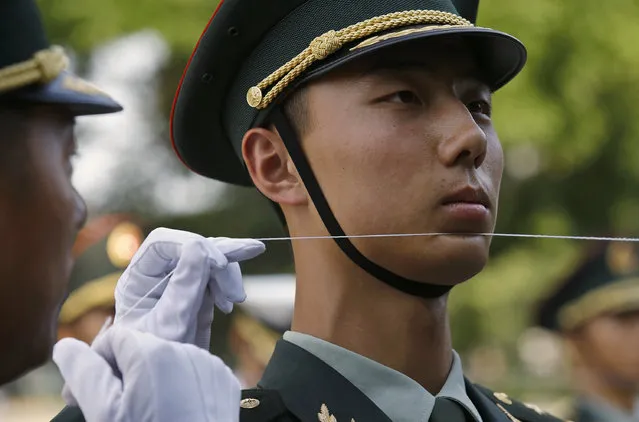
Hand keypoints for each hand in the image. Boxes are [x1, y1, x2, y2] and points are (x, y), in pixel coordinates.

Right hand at [53, 327, 240, 421]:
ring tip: (148, 416)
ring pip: (168, 363)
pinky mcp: (225, 383)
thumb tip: (66, 346)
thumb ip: (84, 374)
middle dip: (125, 375)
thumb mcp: (105, 413)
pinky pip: (193, 376)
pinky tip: (174, 415)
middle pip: (142, 350)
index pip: (114, 338)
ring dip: (153, 382)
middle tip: (116, 412)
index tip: (91, 396)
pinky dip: (180, 390)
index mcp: (154, 351)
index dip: (97, 365)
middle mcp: (186, 349)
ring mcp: (210, 366)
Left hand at [114, 228, 264, 348]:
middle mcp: (156, 276)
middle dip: (219, 258)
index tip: (218, 263)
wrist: (165, 389)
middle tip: (238, 282)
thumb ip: (184, 286)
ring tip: (236, 299)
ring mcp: (179, 283)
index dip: (192, 245)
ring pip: (209, 257)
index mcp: (137, 280)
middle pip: (191, 246)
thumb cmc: (155, 361)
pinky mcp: (198, 293)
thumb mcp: (170, 325)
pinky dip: (229, 281)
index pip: (163, 243)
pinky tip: (233, 299)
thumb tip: (199, 246)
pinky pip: (218, 274)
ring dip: (228, 272)